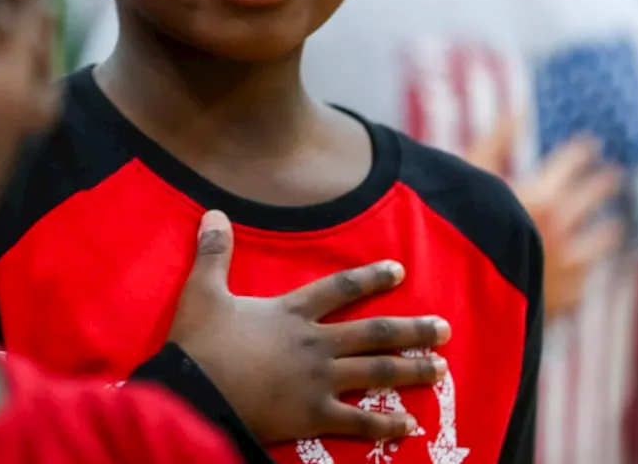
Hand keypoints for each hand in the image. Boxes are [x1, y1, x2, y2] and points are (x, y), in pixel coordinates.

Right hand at [169, 210, 450, 445]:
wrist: (192, 394)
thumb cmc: (198, 344)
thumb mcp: (202, 291)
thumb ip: (214, 252)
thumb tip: (214, 211)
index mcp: (292, 313)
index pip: (341, 288)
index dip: (371, 278)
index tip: (400, 271)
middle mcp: (315, 344)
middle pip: (374, 333)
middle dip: (413, 330)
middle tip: (444, 328)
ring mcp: (318, 382)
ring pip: (376, 373)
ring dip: (411, 370)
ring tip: (441, 368)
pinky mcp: (313, 417)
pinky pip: (358, 422)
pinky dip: (385, 424)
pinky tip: (409, 425)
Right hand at [468, 119, 623, 318]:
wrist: (457, 297)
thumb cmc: (454, 229)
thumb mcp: (466, 178)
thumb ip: (495, 142)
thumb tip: (519, 111)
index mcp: (541, 196)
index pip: (573, 163)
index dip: (582, 151)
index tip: (591, 143)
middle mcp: (562, 229)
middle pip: (594, 198)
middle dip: (604, 182)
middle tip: (614, 173)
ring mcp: (569, 266)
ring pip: (601, 242)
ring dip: (609, 230)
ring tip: (615, 225)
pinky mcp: (567, 297)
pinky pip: (587, 278)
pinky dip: (588, 268)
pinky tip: (587, 267)